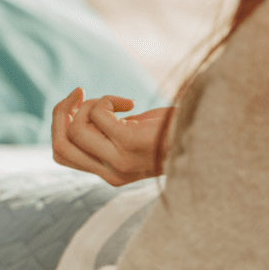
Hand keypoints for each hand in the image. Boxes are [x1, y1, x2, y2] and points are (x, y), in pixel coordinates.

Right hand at [51, 87, 173, 185]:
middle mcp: (110, 172)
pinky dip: (108, 100)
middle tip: (80, 93)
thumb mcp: (132, 139)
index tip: (77, 105)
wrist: (209, 139)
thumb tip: (75, 112)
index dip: (59, 126)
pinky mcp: (129, 142)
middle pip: (59, 145)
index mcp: (108, 175)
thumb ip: (105, 136)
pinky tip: (130, 103)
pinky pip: (98, 114)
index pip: (60, 155)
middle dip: (61, 112)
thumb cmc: (171, 134)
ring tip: (115, 102)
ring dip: (89, 105)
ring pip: (75, 129)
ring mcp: (119, 160)